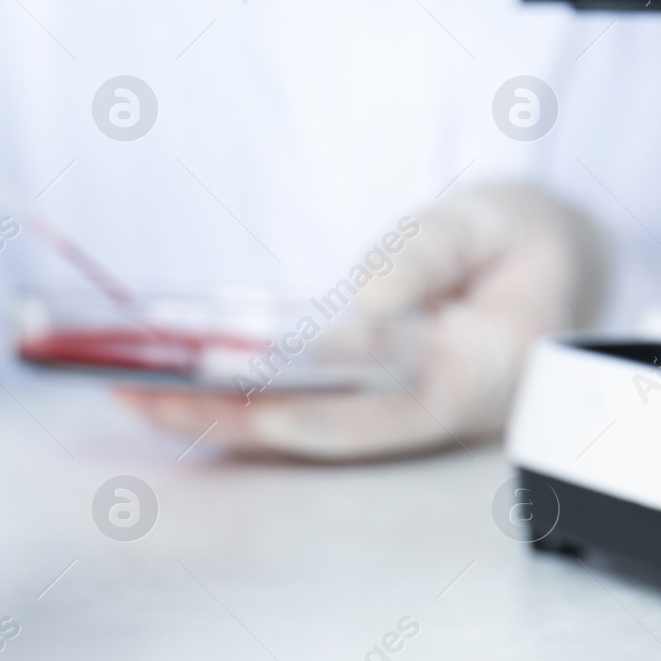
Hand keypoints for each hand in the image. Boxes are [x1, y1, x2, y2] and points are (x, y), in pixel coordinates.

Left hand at [118, 184, 606, 460]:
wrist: (534, 262)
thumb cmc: (516, 240)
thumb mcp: (489, 226)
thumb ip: (429, 257)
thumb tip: (365, 302)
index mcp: (476, 383)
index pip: (391, 420)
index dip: (320, 420)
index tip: (256, 411)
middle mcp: (421, 415)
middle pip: (316, 435)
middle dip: (228, 419)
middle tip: (145, 393)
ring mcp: (381, 413)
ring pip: (285, 430)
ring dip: (206, 413)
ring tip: (126, 386)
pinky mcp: (348, 399)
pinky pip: (277, 408)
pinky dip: (218, 397)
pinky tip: (158, 379)